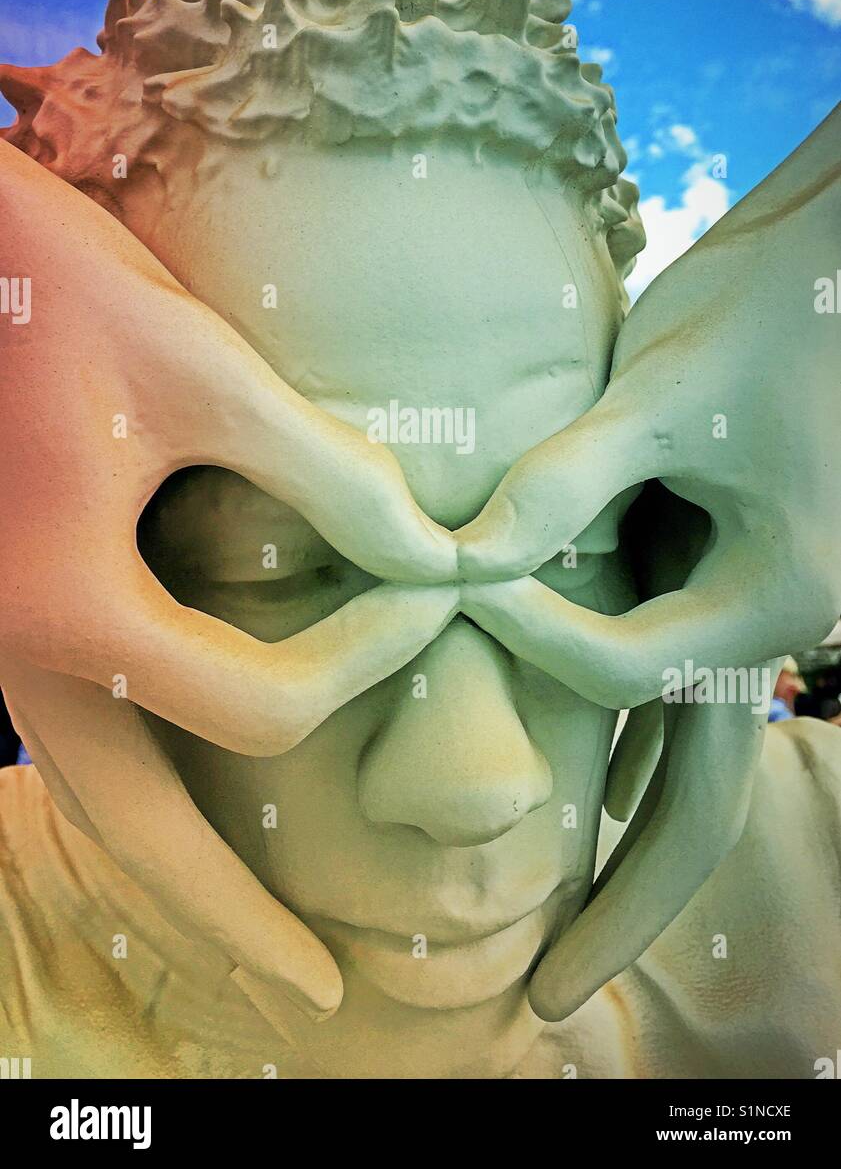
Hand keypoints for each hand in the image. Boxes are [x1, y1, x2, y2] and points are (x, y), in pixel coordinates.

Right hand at [0, 140, 457, 1018]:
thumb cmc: (50, 286)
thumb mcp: (199, 367)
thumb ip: (326, 473)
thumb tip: (434, 552)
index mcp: (68, 618)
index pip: (261, 705)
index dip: (369, 663)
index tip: (434, 593)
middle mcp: (18, 664)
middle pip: (136, 842)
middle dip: (232, 922)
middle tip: (320, 993)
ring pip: (92, 813)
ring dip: (177, 886)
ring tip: (255, 948)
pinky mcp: (6, 619)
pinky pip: (76, 752)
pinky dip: (137, 805)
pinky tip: (188, 806)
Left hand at [457, 104, 840, 1018]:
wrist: (840, 261)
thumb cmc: (766, 312)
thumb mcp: (662, 394)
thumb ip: (564, 486)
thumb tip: (456, 564)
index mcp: (768, 594)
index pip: (616, 663)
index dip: (519, 632)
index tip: (443, 585)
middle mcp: (774, 630)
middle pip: (701, 802)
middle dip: (626, 904)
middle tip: (550, 999)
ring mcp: (761, 618)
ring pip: (700, 768)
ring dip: (633, 852)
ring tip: (571, 938)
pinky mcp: (737, 585)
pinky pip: (694, 706)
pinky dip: (642, 762)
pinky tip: (594, 794)